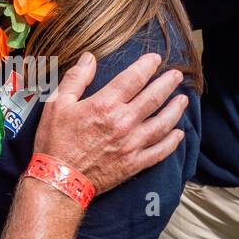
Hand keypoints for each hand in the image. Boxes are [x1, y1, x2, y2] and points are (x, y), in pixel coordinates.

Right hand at [34, 51, 188, 193]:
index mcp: (105, 104)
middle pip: (153, 98)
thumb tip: (89, 58)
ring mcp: (132, 144)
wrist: (59, 180)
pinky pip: (160, 151)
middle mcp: (124, 122)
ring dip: (175, 110)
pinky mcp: (134, 163)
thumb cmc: (55, 141)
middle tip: (177, 75)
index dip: (147, 66)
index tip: (156, 59)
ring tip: (183, 100)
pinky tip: (178, 134)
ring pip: (162, 123)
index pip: (133, 78)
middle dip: (167, 84)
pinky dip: (172, 142)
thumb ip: (76, 78)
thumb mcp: (57, 104)